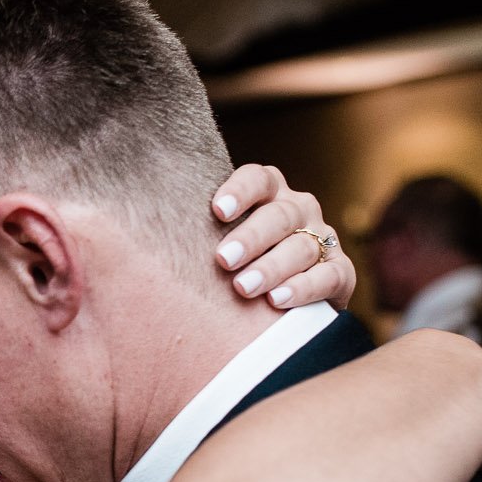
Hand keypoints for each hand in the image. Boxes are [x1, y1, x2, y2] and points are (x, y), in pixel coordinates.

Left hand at [210, 164, 355, 310]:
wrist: (284, 303)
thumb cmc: (237, 265)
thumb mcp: (220, 243)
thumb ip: (200, 233)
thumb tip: (141, 231)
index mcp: (269, 194)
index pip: (259, 178)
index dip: (240, 190)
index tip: (217, 210)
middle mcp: (298, 210)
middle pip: (280, 214)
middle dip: (251, 237)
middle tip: (223, 260)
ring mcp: (322, 238)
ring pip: (302, 245)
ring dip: (272, 267)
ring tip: (244, 287)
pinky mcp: (339, 271)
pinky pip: (328, 274)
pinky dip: (304, 288)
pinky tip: (278, 301)